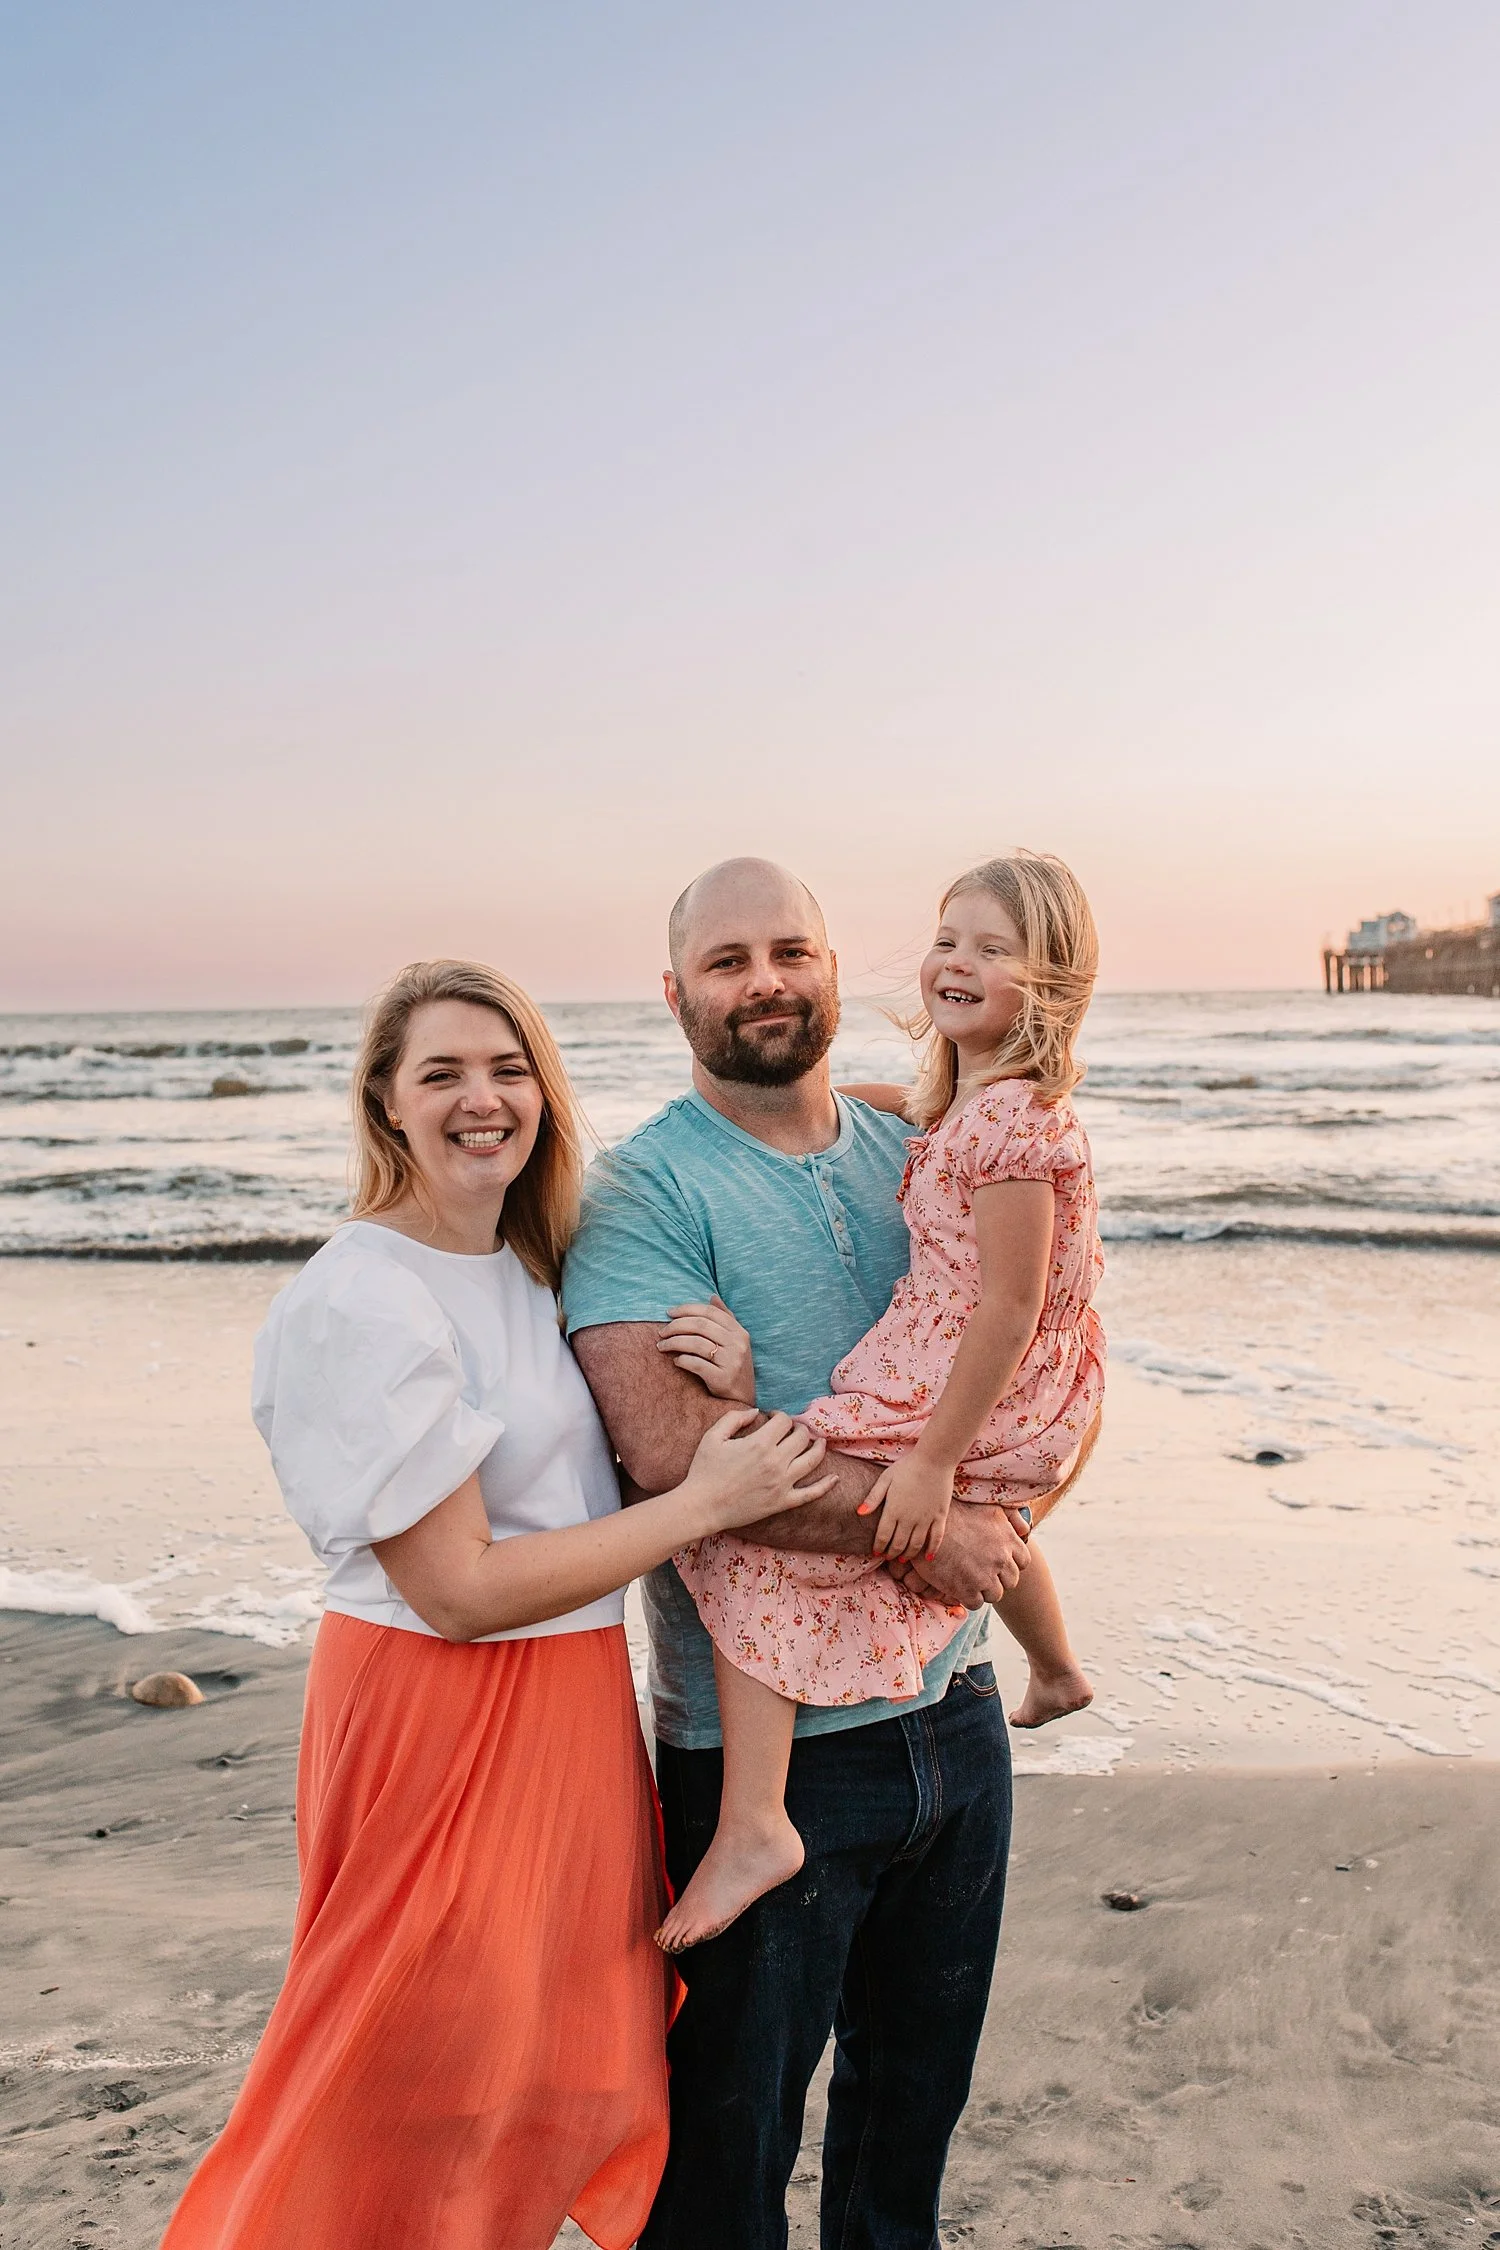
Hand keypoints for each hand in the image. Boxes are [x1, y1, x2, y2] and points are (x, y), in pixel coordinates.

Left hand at [657, 1296, 754, 1399]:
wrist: (743, 1399)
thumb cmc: (734, 1367)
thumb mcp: (735, 1341)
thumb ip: (725, 1318)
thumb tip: (712, 1296)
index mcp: (739, 1331)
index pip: (709, 1312)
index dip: (686, 1309)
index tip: (668, 1313)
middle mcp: (737, 1344)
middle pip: (700, 1326)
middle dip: (676, 1326)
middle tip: (661, 1332)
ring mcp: (732, 1361)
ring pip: (696, 1343)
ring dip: (674, 1342)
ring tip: (661, 1346)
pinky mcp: (723, 1379)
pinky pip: (697, 1364)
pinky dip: (682, 1360)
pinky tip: (675, 1361)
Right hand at [681, 1410, 834, 1534]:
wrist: (701, 1506)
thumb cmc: (704, 1470)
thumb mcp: (713, 1436)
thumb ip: (735, 1418)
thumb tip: (756, 1411)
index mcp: (759, 1443)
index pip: (784, 1421)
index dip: (780, 1415)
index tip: (773, 1418)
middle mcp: (775, 1462)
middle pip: (801, 1438)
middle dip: (799, 1429)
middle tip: (793, 1430)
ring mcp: (782, 1484)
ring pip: (812, 1461)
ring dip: (819, 1448)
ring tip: (820, 1442)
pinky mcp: (783, 1502)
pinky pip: (811, 1494)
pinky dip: (826, 1485)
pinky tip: (835, 1477)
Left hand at [856, 1453, 953, 1560]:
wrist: (934, 1460)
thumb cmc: (907, 1467)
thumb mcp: (886, 1479)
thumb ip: (873, 1497)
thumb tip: (859, 1513)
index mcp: (893, 1510)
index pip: (883, 1536)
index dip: (879, 1547)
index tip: (876, 1552)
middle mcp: (909, 1518)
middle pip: (899, 1544)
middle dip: (891, 1553)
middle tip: (888, 1558)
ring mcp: (926, 1519)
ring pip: (916, 1545)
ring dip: (908, 1555)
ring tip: (903, 1559)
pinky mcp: (940, 1516)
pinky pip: (937, 1538)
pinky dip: (932, 1550)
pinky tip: (929, 1558)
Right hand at [888, 1501, 1029, 1607]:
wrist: (926, 1524)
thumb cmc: (956, 1511)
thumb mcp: (989, 1507)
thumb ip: (1012, 1516)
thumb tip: (1025, 1529)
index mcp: (1008, 1540)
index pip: (1023, 1562)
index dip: (1010, 1563)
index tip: (997, 1561)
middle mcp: (1001, 1559)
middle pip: (1010, 1581)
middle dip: (998, 1578)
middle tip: (981, 1571)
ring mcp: (985, 1577)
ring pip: (994, 1594)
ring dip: (983, 1589)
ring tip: (968, 1578)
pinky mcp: (966, 1590)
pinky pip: (976, 1603)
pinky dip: (968, 1597)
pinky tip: (958, 1584)